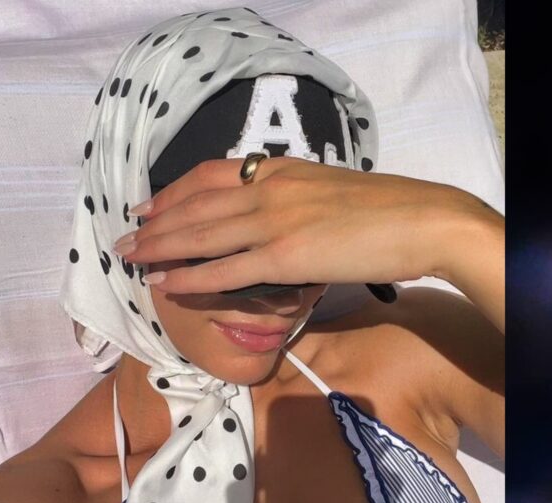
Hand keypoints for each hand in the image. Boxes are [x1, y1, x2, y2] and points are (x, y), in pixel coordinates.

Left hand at [114, 156, 489, 294]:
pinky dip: (190, 276)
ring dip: (160, 246)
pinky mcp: (286, 254)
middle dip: (157, 221)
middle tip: (126, 236)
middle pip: (198, 203)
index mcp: (287, 170)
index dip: (176, 190)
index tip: (153, 203)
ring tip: (131, 257)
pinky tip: (166, 283)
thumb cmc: (396, 211)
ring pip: (201, 233)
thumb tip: (298, 222)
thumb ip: (309, 202)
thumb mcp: (340, 193)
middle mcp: (273, 188)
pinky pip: (225, 267)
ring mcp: (276, 220)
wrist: (425, 221)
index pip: (215, 174)